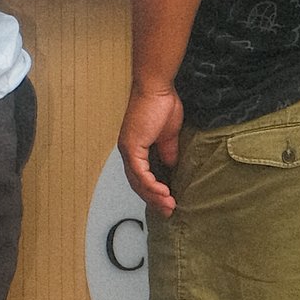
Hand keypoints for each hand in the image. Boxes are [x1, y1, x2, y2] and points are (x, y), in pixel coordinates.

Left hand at [119, 80, 183, 215]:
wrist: (156, 88)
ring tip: (169, 205)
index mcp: (135, 149)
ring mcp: (128, 150)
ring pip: (138, 182)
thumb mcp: (169, 135)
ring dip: (154, 196)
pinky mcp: (131, 147)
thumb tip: (171, 167)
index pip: (141, 178)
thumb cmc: (162, 104)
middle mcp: (127, 152)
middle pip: (138, 185)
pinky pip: (140, 173)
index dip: (153, 192)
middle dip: (154, 200)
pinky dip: (151, 185)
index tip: (168, 202)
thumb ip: (168, 152)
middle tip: (169, 211)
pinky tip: (163, 192)